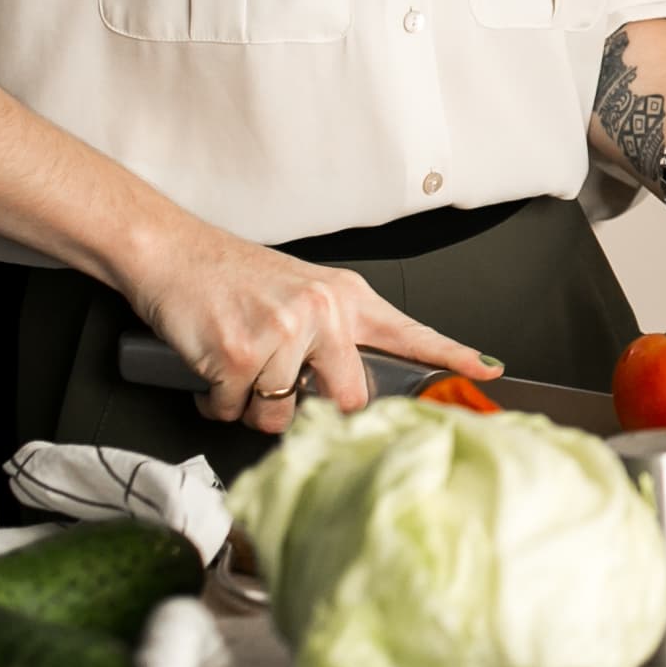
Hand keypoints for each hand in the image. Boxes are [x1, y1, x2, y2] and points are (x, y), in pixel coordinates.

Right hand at [130, 226, 497, 436]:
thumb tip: (357, 388)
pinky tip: (214, 370)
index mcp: (347, 297)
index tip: (489, 371)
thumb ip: (337, 334)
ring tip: (239, 367)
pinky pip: (235, 411)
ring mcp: (283, 332)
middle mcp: (324, 312)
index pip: (412, 333)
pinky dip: (217, 402)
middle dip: (316, 409)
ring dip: (252, 405)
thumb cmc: (235, 278)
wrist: (175, 253)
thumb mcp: (304, 292)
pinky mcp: (240, 353)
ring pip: (281, 413)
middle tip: (284, 389)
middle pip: (351, 397)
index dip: (454, 357)